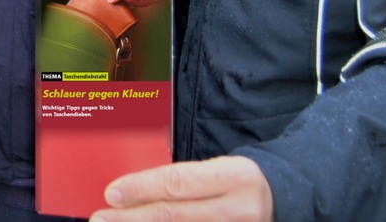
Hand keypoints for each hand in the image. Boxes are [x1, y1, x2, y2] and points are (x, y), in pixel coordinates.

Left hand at [91, 156, 272, 221]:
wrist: (284, 198)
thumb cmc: (241, 180)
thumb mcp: (219, 168)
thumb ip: (183, 177)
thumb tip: (136, 188)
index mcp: (234, 176)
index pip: (177, 183)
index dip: (140, 188)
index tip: (111, 193)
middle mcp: (236, 208)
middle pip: (172, 215)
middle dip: (131, 218)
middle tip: (101, 219)